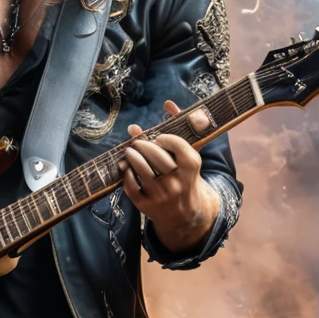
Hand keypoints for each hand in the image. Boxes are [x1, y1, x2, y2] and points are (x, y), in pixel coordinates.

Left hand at [119, 100, 220, 252]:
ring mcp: (161, 195)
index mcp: (192, 167)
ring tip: (129, 151)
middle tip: (138, 142)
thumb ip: (179, 128)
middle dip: (143, 144)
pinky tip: (127, 168)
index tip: (158, 137)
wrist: (186, 214)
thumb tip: (167, 103)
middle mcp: (177, 182)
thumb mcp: (189, 156)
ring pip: (141, 170)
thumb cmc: (186, 177)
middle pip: (156, 156)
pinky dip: (126, 174)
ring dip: (131, 156)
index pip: (177, 144)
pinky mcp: (146, 206)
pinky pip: (130, 186)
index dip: (164, 137)